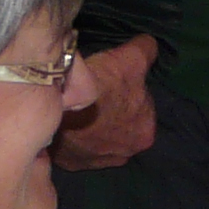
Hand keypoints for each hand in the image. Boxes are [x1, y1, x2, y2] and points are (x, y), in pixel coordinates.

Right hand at [53, 33, 158, 170]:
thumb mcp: (131, 59)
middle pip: (119, 125)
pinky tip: (66, 119)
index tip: (111, 82)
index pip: (140, 108)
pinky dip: (72, 135)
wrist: (58, 106)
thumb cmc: (101, 86)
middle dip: (110, 113)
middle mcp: (124, 155)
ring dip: (90, 126)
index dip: (126, 91)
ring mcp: (95, 162)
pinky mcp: (70, 163)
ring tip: (77, 106)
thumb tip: (150, 45)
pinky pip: (75, 147)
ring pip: (97, 138)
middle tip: (94, 94)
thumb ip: (146, 52)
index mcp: (145, 134)